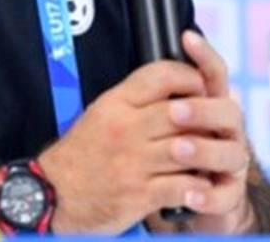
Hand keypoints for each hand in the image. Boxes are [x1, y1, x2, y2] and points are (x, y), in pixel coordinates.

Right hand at [37, 55, 217, 234]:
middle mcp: (125, 128)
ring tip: (215, 154)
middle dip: (206, 117)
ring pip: (188, 148)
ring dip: (208, 153)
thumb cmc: (82, 153)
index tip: (202, 86)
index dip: (189, 77)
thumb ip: (134, 99)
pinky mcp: (139, 194)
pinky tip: (201, 185)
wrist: (52, 194)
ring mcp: (133, 162)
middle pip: (181, 111)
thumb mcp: (101, 113)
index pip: (160, 75)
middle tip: (217, 123)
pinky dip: (198, 187)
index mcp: (115, 103)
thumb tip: (175, 86)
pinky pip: (182, 186)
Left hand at [157, 30, 256, 234]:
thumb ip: (158, 97)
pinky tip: (190, 194)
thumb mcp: (159, 122)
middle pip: (228, 111)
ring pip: (232, 152)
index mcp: (208, 106)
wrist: (184, 202)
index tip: (186, 38)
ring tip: (177, 149)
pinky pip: (225, 195)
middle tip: (175, 111)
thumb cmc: (169, 154)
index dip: (204, 55)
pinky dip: (208, 195)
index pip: (213, 74)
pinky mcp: (227, 195)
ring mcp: (230, 163)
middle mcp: (225, 132)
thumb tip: (145, 66)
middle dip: (202, 109)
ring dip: (204, 149)